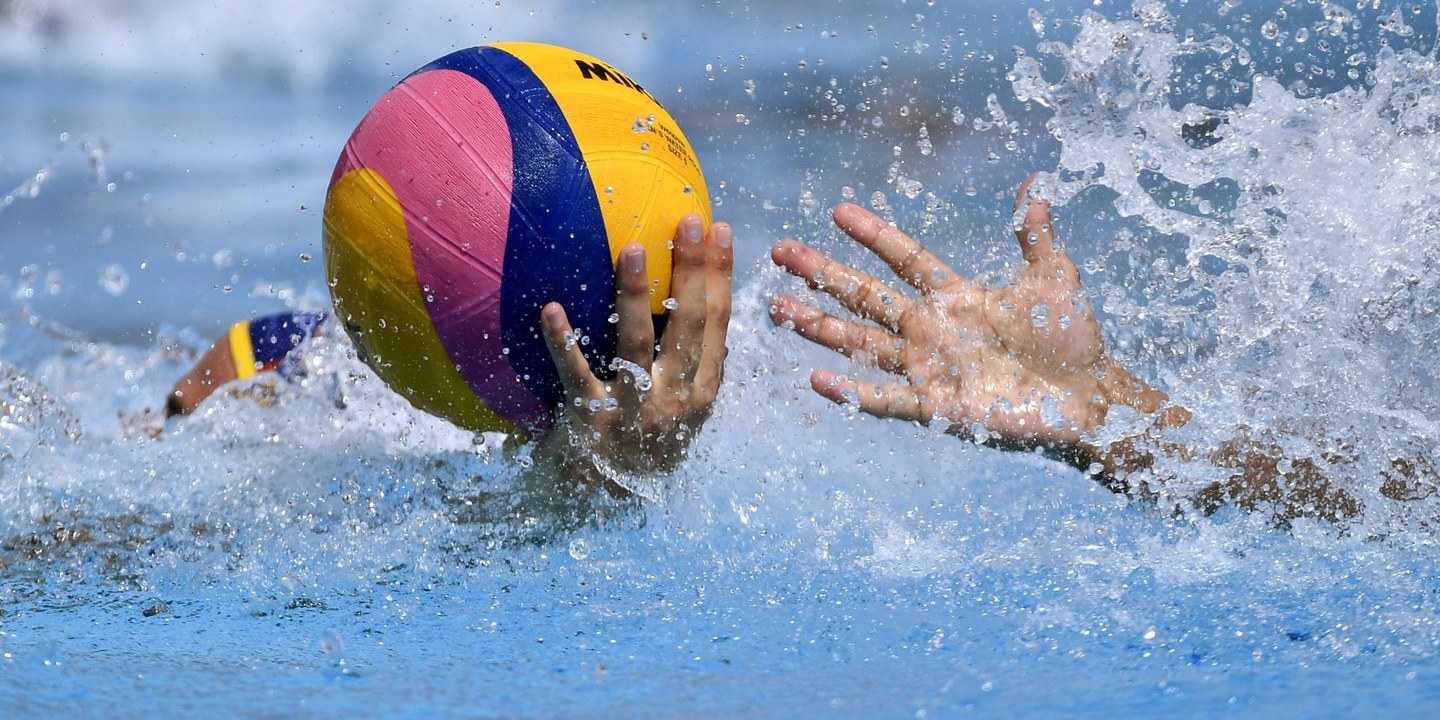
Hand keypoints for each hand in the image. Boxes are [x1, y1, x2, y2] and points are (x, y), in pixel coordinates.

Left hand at [536, 214, 732, 485]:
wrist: (605, 501)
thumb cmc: (643, 442)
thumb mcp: (682, 410)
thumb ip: (693, 364)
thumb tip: (706, 299)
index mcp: (701, 392)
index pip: (718, 323)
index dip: (720, 275)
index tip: (720, 230)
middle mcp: (673, 400)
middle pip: (688, 325)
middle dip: (692, 270)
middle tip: (687, 221)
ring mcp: (632, 412)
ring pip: (636, 345)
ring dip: (634, 294)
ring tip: (631, 248)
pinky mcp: (590, 421)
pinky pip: (575, 375)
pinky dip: (563, 341)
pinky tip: (552, 309)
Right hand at [770, 174, 1166, 451]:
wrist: (1092, 400)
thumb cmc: (1074, 339)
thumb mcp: (1055, 277)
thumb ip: (1035, 234)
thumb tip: (1037, 182)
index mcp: (957, 296)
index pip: (904, 258)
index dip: (873, 235)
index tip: (838, 210)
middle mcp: (932, 329)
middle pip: (865, 296)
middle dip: (822, 274)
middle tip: (781, 251)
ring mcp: (930, 368)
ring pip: (861, 342)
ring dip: (820, 326)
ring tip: (779, 309)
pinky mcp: (938, 407)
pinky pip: (886, 399)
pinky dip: (852, 392)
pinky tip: (817, 378)